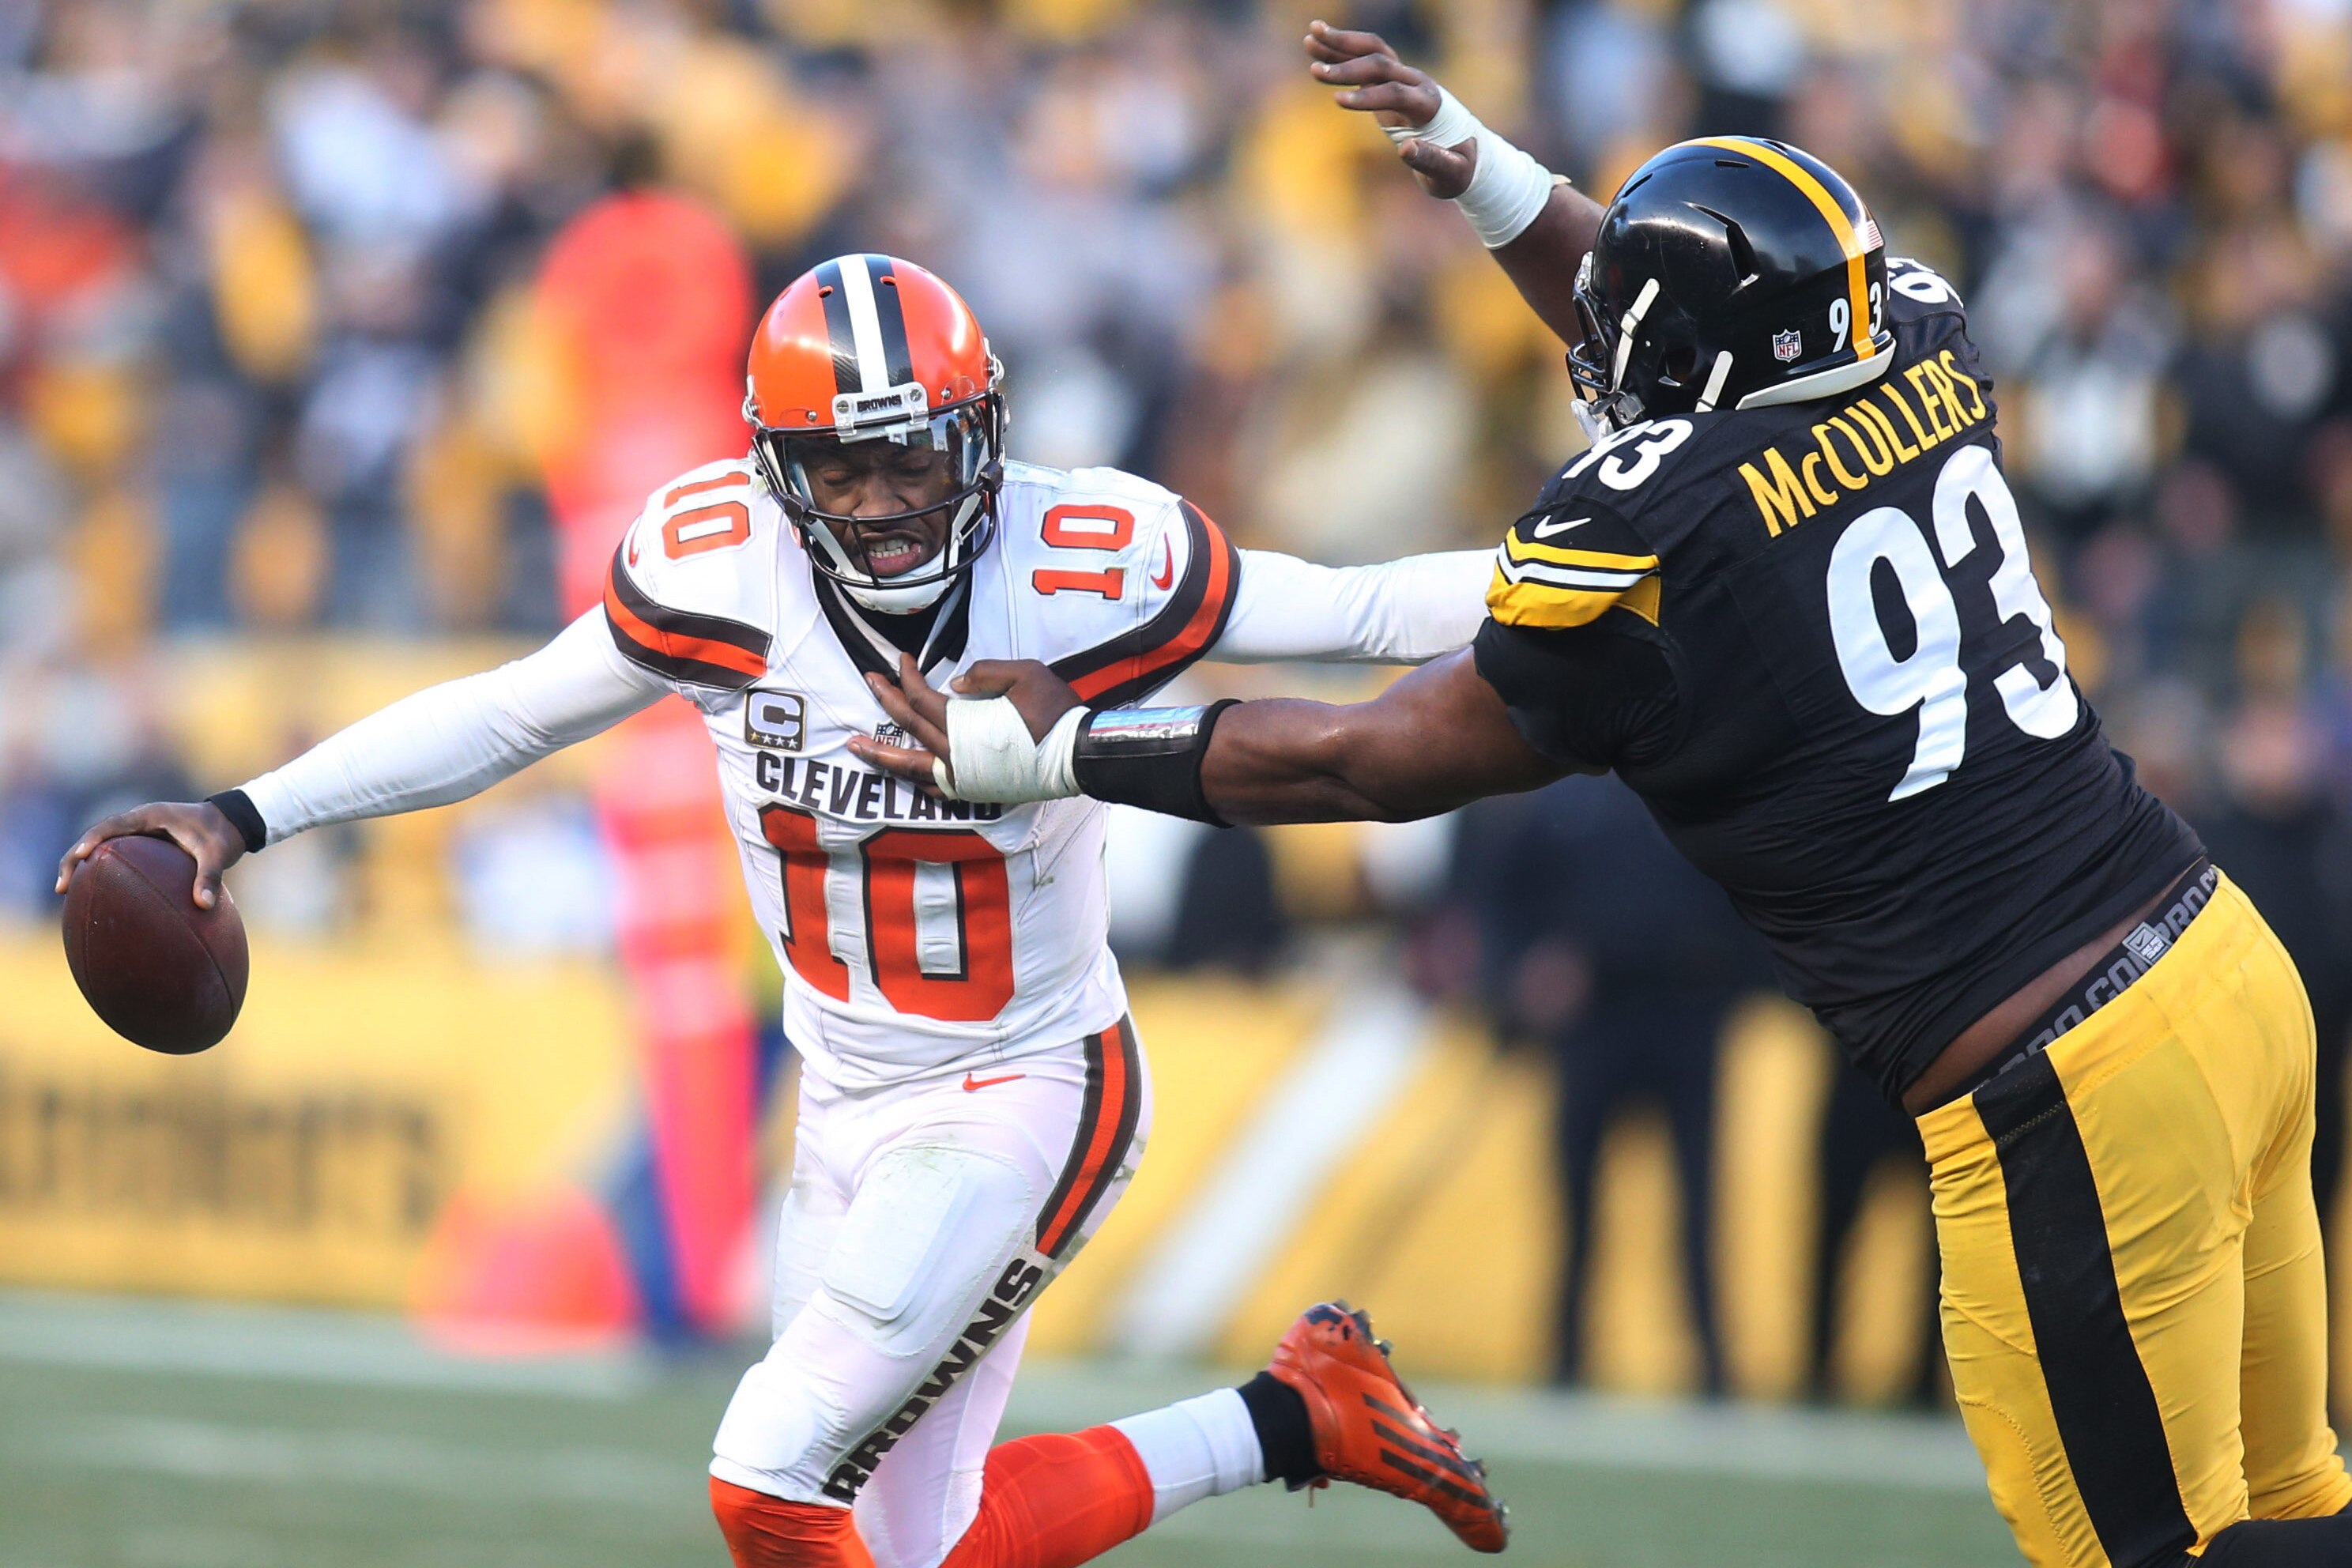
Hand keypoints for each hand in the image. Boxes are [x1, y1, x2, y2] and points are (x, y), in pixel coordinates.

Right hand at [56, 801, 246, 910]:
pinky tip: (91, 895)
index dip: (93, 840)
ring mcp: (137, 832)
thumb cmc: (222, 834)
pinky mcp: (141, 844)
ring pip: (100, 846)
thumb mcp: (219, 853)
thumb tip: (205, 906)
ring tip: (64, 892)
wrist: (231, 823)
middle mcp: (138, 822)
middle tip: (62, 886)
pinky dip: (100, 871)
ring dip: (81, 865)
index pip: (112, 825)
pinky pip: (114, 855)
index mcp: (150, 816)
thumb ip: (212, 876)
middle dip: (74, 857)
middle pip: (95, 837)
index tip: (81, 856)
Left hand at [848, 655, 1085, 789]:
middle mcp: (955, 755)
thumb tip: (955, 682)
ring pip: (911, 766)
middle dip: (885, 701)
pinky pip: (935, 787)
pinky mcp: (976, 788)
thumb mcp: (1025, 674)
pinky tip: (902, 772)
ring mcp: (963, 776)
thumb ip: (985, 673)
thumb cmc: (1056, 711)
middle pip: (908, 726)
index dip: (908, 676)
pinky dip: (914, 779)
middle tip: (868, 681)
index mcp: (963, 725)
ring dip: (881, 753)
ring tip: (855, 745)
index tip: (901, 659)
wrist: (1079, 754)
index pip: (922, 698)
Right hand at [1305, 18, 1476, 197]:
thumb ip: (1431, 160)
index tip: (1338, 100)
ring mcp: (1403, 77)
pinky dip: (1340, 51)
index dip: (1368, 96)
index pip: (1396, 93)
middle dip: (1347, 67)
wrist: (1465, 150)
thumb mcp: (1451, 172)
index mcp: (1430, 104)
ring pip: (1372, 50)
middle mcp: (1416, 82)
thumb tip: (1405, 149)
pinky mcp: (1390, 79)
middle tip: (1315, 71)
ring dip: (1341, 43)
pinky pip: (1364, 58)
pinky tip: (1315, 45)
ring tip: (1310, 35)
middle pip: (1381, 63)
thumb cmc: (1458, 168)